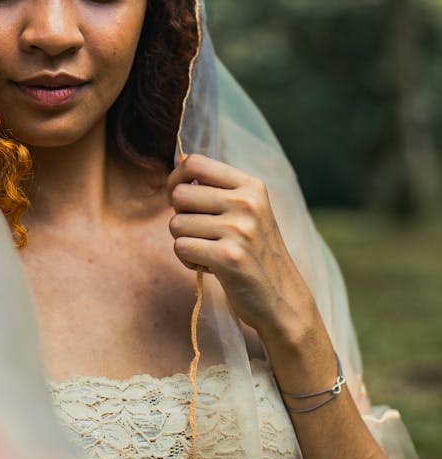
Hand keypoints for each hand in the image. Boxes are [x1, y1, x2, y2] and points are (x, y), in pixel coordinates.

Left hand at [167, 154, 318, 345]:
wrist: (282, 298)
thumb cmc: (255, 252)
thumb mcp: (247, 211)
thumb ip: (217, 188)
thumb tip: (177, 160)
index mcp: (251, 186)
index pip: (195, 163)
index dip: (176, 178)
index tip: (179, 197)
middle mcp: (247, 203)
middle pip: (180, 194)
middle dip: (180, 216)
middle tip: (200, 232)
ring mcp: (239, 229)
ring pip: (176, 223)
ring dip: (184, 241)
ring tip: (208, 251)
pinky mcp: (228, 257)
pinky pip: (181, 247)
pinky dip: (187, 260)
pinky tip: (207, 266)